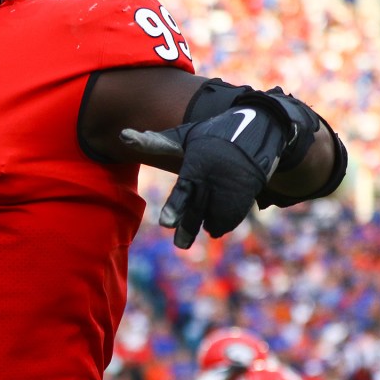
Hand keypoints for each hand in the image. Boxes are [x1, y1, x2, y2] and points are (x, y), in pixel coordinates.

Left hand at [120, 105, 286, 248]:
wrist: (257, 134)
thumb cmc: (209, 137)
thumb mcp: (183, 136)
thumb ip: (154, 142)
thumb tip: (123, 135)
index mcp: (198, 164)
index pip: (184, 190)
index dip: (175, 207)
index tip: (165, 223)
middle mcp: (215, 179)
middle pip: (197, 209)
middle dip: (187, 227)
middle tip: (179, 245)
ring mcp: (232, 191)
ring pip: (212, 218)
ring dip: (199, 224)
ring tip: (187, 228)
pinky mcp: (245, 200)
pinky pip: (227, 220)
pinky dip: (217, 222)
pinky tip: (210, 215)